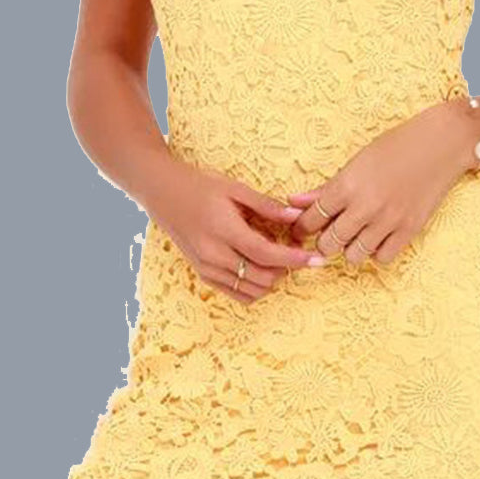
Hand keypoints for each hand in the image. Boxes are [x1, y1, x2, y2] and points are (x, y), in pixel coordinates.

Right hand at [141, 157, 328, 303]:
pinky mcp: (202, 274)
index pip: (266, 253)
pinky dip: (254, 287)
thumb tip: (297, 217)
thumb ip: (266, 206)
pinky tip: (262, 269)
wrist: (162, 193)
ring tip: (279, 259)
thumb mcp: (235, 188)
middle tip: (297, 253)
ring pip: (250, 290)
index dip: (294, 259)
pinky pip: (235, 293)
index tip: (316, 259)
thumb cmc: (199, 185)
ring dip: (272, 280)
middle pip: (261, 277)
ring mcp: (206, 267)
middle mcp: (213, 254)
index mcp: (223, 230)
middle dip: (286, 269)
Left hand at [286, 102, 472, 265]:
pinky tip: (378, 237)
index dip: (303, 227)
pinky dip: (377, 251)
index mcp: (347, 185)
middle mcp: (365, 206)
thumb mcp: (356, 162)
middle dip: (325, 241)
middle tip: (331, 233)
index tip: (303, 229)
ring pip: (354, 256)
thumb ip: (325, 187)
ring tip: (356, 235)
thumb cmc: (396, 146)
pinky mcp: (410, 230)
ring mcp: (389, 221)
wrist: (441, 144)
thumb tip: (294, 202)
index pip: (312, 219)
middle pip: (329, 243)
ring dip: (350, 248)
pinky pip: (383, 258)